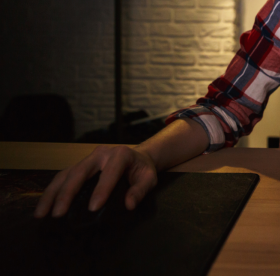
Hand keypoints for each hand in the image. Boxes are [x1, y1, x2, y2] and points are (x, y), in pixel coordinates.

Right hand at [34, 145, 157, 217]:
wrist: (137, 158)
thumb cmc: (142, 169)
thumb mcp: (149, 178)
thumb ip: (141, 190)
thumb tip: (129, 205)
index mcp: (120, 154)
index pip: (109, 172)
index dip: (101, 189)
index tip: (93, 208)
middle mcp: (101, 154)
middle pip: (79, 171)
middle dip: (67, 193)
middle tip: (58, 214)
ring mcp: (87, 159)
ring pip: (65, 174)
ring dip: (52, 194)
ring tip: (41, 213)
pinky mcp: (79, 166)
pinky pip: (62, 177)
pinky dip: (52, 192)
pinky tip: (44, 206)